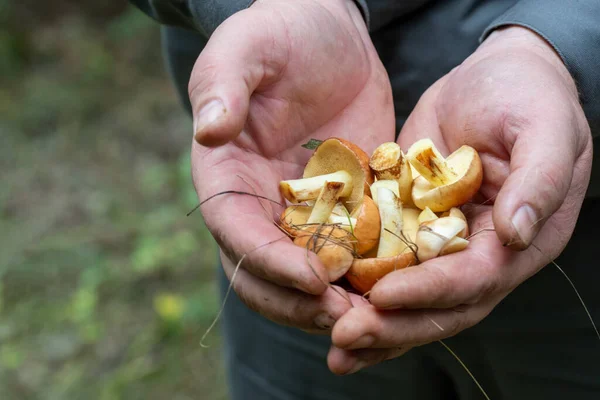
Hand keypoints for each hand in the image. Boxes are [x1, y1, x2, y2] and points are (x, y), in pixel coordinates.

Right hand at [190, 0, 394, 332]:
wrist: (328, 35)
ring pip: (308, 278)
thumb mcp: (246, 47)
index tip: (314, 277)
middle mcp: (259, 206)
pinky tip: (402, 287)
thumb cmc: (280, 34)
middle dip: (302, 302)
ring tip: (378, 314)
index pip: (237, 235)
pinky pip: (353, 254)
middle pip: (267, 274)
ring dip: (337, 303)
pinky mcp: (343, 210)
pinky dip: (370, 277)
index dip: (270, 263)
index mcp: (226, 177)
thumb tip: (209, 129)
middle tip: (348, 316)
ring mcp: (301, 213)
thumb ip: (224, 84)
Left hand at [328, 26, 592, 373]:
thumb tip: (515, 235)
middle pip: (437, 304)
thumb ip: (539, 181)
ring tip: (332, 344)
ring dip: (371, 321)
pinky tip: (323, 299)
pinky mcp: (408, 222)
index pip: (474, 279)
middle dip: (392, 325)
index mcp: (517, 240)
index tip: (383, 296)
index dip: (430, 291)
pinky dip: (356, 284)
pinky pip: (382, 260)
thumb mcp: (546, 129)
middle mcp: (478, 252)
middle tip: (342, 337)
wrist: (496, 76)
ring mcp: (440, 241)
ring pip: (406, 294)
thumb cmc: (530, 96)